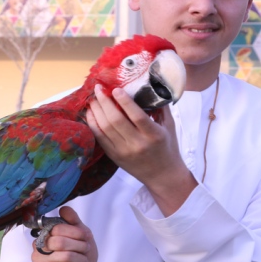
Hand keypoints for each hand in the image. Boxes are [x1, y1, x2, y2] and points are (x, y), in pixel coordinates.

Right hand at [31, 206, 97, 261]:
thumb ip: (73, 220)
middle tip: (86, 249)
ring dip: (81, 259)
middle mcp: (39, 244)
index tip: (87, 236)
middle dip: (79, 246)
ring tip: (83, 261)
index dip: (76, 232)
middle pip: (60, 242)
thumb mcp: (80, 233)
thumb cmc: (80, 251)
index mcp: (47, 232)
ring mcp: (38, 259)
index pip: (58, 228)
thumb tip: (64, 208)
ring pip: (65, 256)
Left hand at [87, 85, 196, 215]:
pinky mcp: (114, 157)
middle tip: (98, 88)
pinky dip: (93, 124)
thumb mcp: (170, 126)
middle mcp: (137, 144)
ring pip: (104, 128)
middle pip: (116, 120)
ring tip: (93, 99)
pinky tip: (90, 114)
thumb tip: (151, 85)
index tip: (115, 89)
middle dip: (104, 102)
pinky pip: (99, 138)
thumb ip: (161, 107)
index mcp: (154, 135)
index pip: (136, 116)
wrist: (163, 176)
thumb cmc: (168, 148)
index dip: (124, 101)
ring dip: (96, 111)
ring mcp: (124, 151)